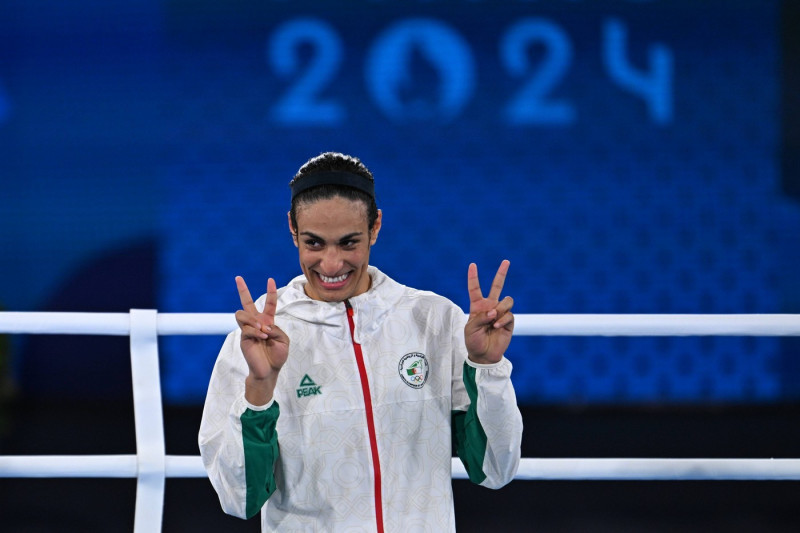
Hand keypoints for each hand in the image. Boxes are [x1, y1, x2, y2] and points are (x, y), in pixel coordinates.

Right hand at [235, 276, 288, 403]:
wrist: (269, 371)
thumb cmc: (277, 356)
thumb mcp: (283, 340)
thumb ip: (276, 329)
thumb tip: (263, 325)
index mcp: (268, 321)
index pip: (269, 304)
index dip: (270, 292)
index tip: (270, 279)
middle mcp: (256, 323)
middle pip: (246, 303)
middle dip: (242, 290)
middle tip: (238, 277)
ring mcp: (248, 330)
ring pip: (242, 314)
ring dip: (254, 320)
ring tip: (263, 331)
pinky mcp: (243, 338)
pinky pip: (246, 328)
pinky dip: (256, 331)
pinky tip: (262, 337)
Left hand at [464, 260, 513, 364]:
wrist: (483, 355)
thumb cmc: (473, 341)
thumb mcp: (470, 328)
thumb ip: (481, 317)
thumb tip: (494, 311)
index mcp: (477, 305)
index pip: (475, 288)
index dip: (473, 277)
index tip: (472, 265)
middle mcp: (490, 306)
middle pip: (497, 286)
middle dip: (502, 273)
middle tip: (506, 261)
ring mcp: (500, 313)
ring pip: (507, 300)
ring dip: (500, 309)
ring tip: (493, 320)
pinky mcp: (509, 322)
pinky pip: (509, 314)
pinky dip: (502, 320)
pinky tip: (496, 326)